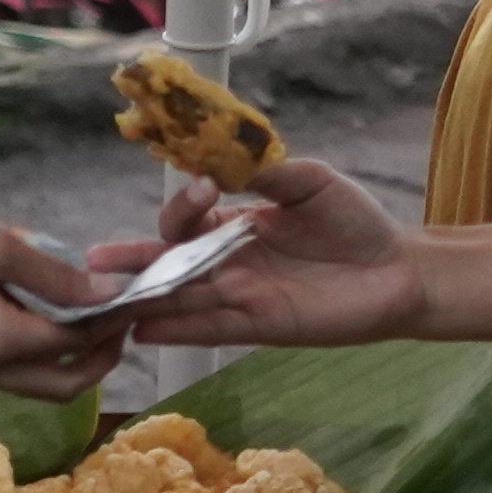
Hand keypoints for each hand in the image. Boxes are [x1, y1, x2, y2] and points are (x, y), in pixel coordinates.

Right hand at [0, 207, 122, 395]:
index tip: (134, 295)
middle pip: (65, 386)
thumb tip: (106, 292)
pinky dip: (38, 355)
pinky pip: (11, 374)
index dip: (112, 321)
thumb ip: (53, 274)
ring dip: (71, 359)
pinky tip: (42, 316)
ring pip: (39, 385)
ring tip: (87, 315)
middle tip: (120, 320)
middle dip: (102, 357)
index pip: (76, 343)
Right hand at [122, 160, 430, 348]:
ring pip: (181, 298)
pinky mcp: (259, 325)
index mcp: (235, 224)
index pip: (189, 219)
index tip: (200, 190)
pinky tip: (141, 332)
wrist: (397, 270)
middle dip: (132, 261)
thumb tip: (223, 160)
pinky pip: (209, 328)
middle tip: (94, 259)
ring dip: (143, 299)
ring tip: (102, 302)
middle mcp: (229, 262)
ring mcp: (241, 296)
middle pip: (170, 263)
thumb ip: (267, 174)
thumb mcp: (309, 183)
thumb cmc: (354, 223)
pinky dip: (176, 330)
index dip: (183, 207)